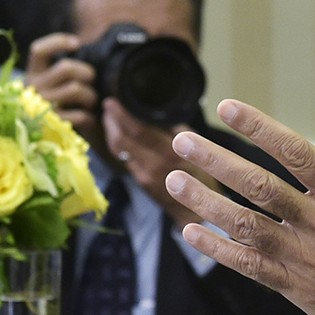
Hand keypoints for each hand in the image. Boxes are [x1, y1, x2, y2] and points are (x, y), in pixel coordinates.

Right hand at [26, 31, 99, 135]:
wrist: (42, 143)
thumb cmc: (54, 107)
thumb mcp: (50, 85)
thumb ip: (62, 72)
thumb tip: (85, 51)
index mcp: (32, 75)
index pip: (38, 50)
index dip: (58, 41)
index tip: (77, 43)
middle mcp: (33, 88)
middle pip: (66, 67)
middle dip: (87, 72)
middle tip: (92, 82)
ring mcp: (42, 107)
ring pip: (76, 89)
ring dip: (91, 96)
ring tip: (91, 103)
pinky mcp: (53, 125)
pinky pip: (81, 115)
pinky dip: (90, 118)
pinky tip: (89, 120)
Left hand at [103, 98, 218, 231]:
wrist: (200, 213)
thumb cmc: (205, 179)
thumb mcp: (201, 148)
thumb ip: (178, 131)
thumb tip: (158, 113)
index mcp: (169, 154)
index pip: (137, 130)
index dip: (121, 115)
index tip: (115, 101)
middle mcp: (152, 166)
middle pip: (121, 140)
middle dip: (111, 120)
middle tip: (109, 105)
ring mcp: (143, 176)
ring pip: (119, 150)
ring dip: (112, 132)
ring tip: (110, 117)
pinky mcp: (140, 182)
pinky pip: (124, 158)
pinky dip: (120, 144)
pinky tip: (121, 134)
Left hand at [165, 96, 314, 314]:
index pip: (297, 153)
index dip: (259, 128)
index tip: (228, 108)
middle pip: (259, 186)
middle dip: (216, 160)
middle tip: (183, 140)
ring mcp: (306, 260)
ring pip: (245, 225)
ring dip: (205, 201)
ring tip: (174, 179)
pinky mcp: (298, 290)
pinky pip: (249, 267)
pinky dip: (218, 250)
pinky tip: (191, 232)